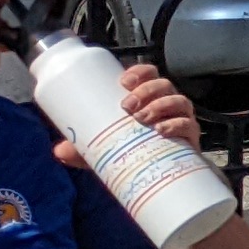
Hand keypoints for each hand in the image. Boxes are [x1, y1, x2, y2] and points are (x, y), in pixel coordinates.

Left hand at [57, 61, 198, 173]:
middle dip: (147, 90)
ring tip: (143, 118)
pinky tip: (162, 130)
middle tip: (127, 105)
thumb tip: (59, 151)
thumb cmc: (133, 152)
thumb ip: (82, 148)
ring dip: (161, 105)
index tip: (123, 81)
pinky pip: (189, 125)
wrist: (159, 176)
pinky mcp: (190, 137)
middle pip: (164, 85)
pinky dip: (177, 124)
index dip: (140, 72)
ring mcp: (181, 119)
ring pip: (179, 101)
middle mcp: (167, 104)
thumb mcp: (104, 146)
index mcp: (148, 98)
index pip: (149, 74)